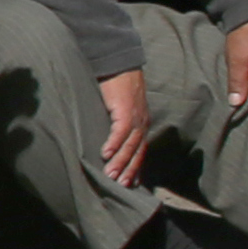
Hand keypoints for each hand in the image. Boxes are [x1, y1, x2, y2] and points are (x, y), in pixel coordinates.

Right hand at [94, 67, 154, 187]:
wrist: (119, 62)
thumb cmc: (116, 83)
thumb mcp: (119, 106)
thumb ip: (116, 120)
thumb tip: (106, 137)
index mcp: (141, 122)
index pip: (140, 149)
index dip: (136, 166)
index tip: (130, 182)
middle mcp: (142, 122)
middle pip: (138, 151)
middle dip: (130, 170)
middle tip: (122, 186)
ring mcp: (136, 117)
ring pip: (130, 145)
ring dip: (120, 161)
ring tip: (111, 176)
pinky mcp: (125, 110)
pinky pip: (120, 131)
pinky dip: (113, 144)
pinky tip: (105, 154)